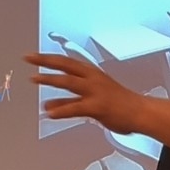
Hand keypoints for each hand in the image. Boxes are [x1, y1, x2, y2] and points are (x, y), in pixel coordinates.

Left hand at [25, 52, 145, 134]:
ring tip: (34, 78)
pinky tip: (50, 113)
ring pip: (69, 82)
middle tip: (28, 58)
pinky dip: (62, 110)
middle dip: (45, 60)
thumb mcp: (89, 101)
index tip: (32, 56)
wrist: (141, 113)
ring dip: (50, 79)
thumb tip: (47, 105)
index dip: (48, 58)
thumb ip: (67, 102)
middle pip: (65, 65)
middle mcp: (92, 79)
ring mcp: (95, 91)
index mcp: (91, 74)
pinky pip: (76, 107)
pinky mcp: (98, 106)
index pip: (66, 62)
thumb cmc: (119, 105)